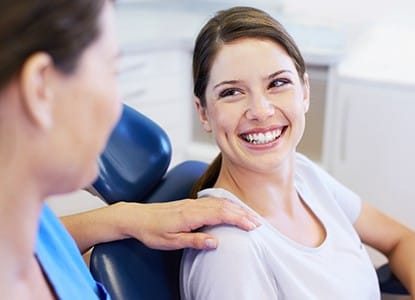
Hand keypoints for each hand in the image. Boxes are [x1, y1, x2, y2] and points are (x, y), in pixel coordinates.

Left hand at [118, 197, 260, 249]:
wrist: (137, 217)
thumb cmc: (152, 231)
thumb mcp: (171, 241)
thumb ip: (194, 240)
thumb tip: (216, 242)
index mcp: (191, 214)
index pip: (221, 214)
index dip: (239, 219)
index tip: (253, 226)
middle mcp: (194, 205)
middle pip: (224, 206)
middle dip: (243, 213)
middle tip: (258, 223)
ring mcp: (192, 202)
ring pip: (220, 201)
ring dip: (236, 208)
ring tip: (250, 216)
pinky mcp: (190, 203)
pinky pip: (213, 201)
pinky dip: (226, 204)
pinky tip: (231, 208)